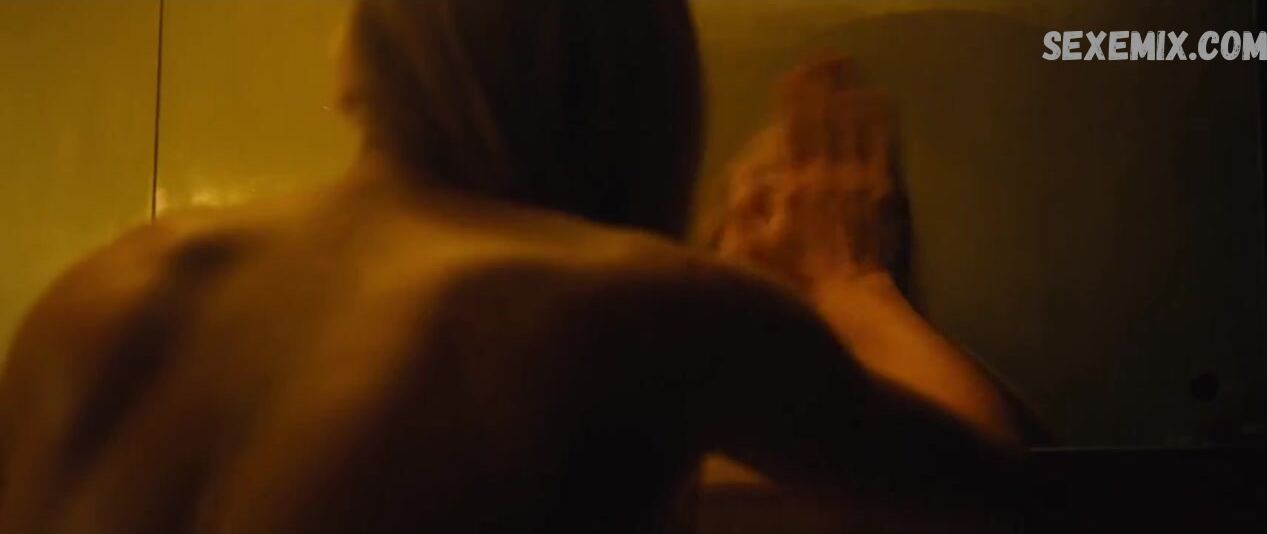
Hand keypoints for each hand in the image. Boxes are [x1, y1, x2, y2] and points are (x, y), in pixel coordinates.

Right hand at [715, 58, 905, 294]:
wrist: (852, 304)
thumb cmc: (797, 285)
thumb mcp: (752, 252)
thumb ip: (744, 211)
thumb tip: (741, 175)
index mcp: (792, 186)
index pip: (790, 131)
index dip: (791, 100)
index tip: (792, 75)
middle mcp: (826, 174)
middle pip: (823, 118)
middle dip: (822, 85)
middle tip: (823, 59)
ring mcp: (860, 181)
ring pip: (854, 123)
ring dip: (851, 92)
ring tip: (849, 68)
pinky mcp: (888, 193)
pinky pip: (884, 145)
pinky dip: (882, 119)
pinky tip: (882, 100)